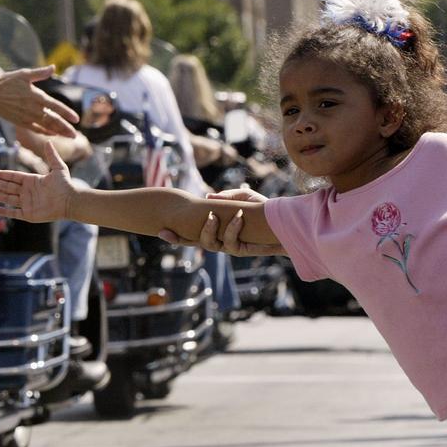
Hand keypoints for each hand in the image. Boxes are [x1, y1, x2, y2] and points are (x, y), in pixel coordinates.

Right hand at [0, 66, 79, 137]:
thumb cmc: (6, 82)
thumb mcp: (24, 74)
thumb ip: (40, 73)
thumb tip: (53, 67)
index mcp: (36, 96)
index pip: (56, 107)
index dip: (67, 113)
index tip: (77, 119)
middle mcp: (33, 109)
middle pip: (53, 120)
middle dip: (65, 128)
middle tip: (75, 135)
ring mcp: (27, 117)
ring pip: (46, 126)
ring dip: (58, 132)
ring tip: (68, 136)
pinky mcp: (20, 122)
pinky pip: (36, 128)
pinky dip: (45, 132)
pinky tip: (52, 134)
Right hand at [0, 140, 73, 222]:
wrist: (71, 201)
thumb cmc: (66, 185)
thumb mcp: (58, 168)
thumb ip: (52, 155)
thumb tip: (48, 141)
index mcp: (31, 181)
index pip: (12, 177)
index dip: (1, 175)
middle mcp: (27, 192)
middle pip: (6, 187)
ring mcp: (27, 203)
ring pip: (7, 198)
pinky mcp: (29, 214)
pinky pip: (14, 213)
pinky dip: (5, 211)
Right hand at [158, 188, 283, 256]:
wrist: (285, 224)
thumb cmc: (261, 209)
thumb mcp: (242, 197)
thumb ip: (225, 197)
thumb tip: (207, 198)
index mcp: (214, 229)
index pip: (190, 234)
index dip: (175, 236)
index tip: (161, 231)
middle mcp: (219, 240)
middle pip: (197, 242)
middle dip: (187, 236)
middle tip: (188, 217)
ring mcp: (230, 247)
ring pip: (213, 245)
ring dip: (211, 229)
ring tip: (214, 215)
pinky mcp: (244, 250)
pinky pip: (233, 244)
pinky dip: (234, 229)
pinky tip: (237, 217)